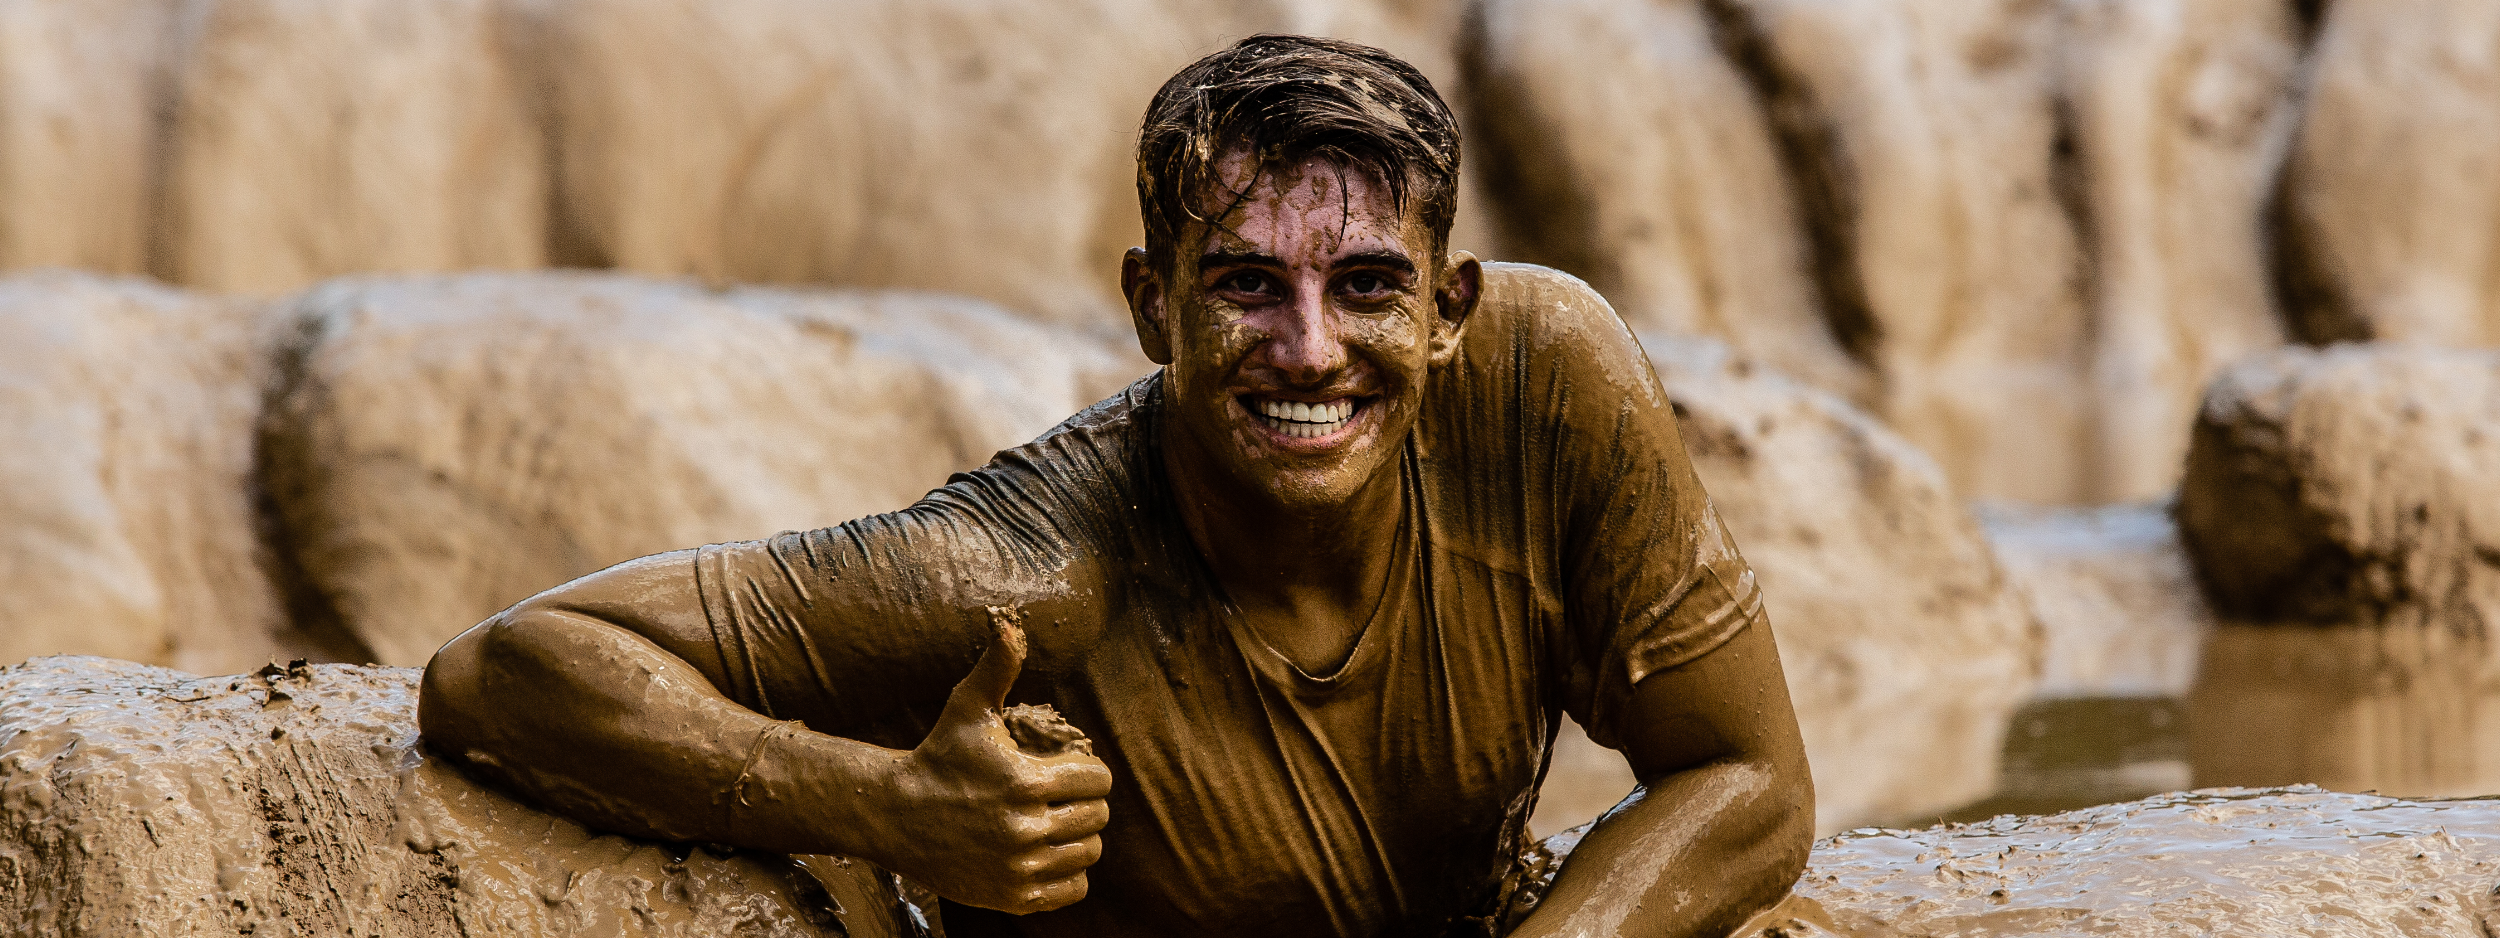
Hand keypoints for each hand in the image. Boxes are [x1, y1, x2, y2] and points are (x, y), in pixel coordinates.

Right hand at [876, 617, 1112, 913]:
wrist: (896, 817)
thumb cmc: (939, 756)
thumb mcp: (967, 707)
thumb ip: (997, 666)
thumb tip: (1010, 623)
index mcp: (1025, 782)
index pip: (1098, 780)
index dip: (1088, 770)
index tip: (1067, 767)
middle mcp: (1025, 830)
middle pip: (1097, 818)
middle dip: (1084, 802)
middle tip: (1061, 794)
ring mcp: (1019, 868)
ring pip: (1088, 854)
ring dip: (1078, 837)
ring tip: (1054, 821)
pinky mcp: (1012, 897)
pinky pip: (1072, 889)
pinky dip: (1068, 873)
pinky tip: (1046, 852)